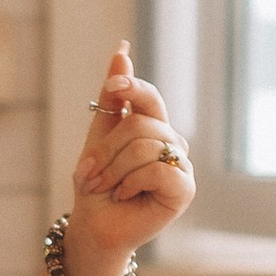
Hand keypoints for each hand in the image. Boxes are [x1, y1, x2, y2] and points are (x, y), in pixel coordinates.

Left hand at [63, 43, 192, 275]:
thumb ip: (113, 98)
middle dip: (107, 149)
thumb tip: (122, 50)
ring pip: (147, 146)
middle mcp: (172, 142)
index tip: (112, 88)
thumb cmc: (96, 184)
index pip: (149, 96)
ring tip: (104, 187)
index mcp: (153, 127)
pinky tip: (125, 195)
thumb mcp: (99, 135)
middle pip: (141, 124)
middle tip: (89, 173)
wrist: (94, 226)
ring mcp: (181, 165)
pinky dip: (132, 182)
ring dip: (114, 169)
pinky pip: (159, 169)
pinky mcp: (185, 189)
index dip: (131, 87)